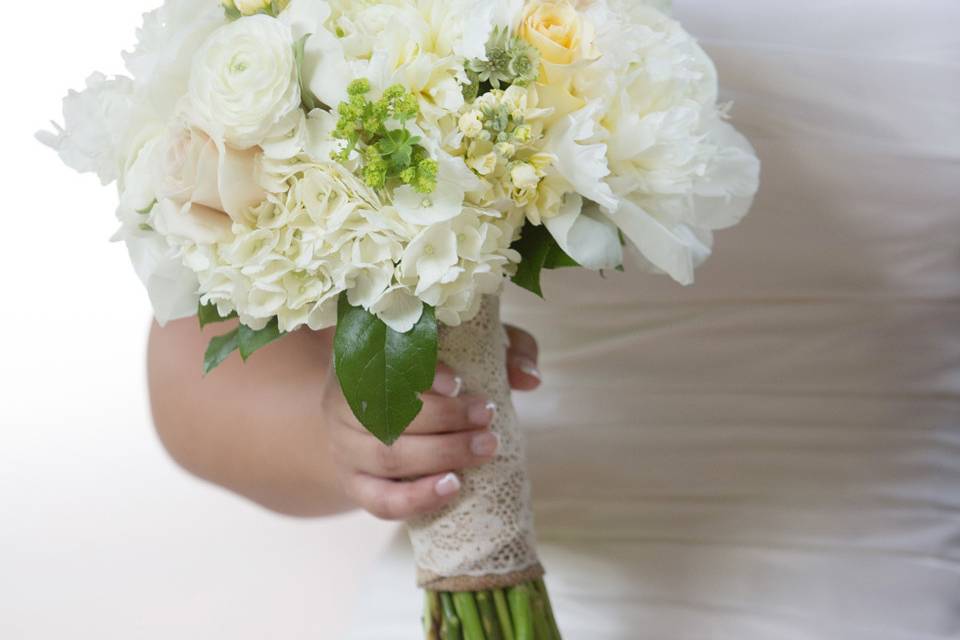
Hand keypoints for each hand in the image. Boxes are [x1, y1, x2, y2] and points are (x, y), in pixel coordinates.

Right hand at [322, 325, 540, 520]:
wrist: (380, 415)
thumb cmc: (435, 374)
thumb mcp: (468, 349)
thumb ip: (505, 351)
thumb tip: (529, 377)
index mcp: (363, 355)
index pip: (381, 359)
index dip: (418, 373)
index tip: (459, 383)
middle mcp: (343, 398)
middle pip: (386, 411)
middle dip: (444, 418)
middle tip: (488, 418)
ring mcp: (343, 445)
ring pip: (387, 454)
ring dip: (441, 454)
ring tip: (485, 448)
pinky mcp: (353, 484)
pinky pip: (379, 500)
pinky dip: (417, 498)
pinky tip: (454, 486)